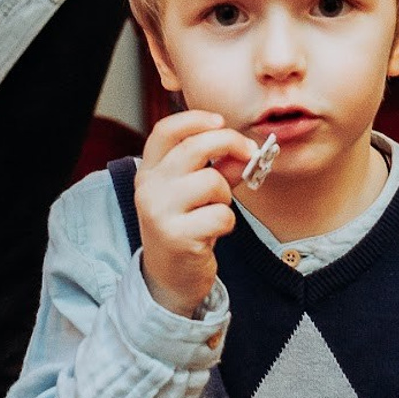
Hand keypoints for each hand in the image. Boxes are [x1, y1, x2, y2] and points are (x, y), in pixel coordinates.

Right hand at [134, 110, 257, 316]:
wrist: (169, 278)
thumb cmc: (185, 228)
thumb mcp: (196, 194)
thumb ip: (219, 168)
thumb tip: (245, 149)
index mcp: (149, 172)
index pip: (166, 131)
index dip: (196, 119)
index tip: (221, 122)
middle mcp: (149, 189)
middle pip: (195, 147)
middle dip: (231, 144)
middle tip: (249, 153)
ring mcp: (159, 213)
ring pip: (212, 182)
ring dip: (225, 197)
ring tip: (215, 211)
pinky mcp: (177, 237)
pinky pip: (221, 215)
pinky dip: (226, 223)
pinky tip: (212, 233)